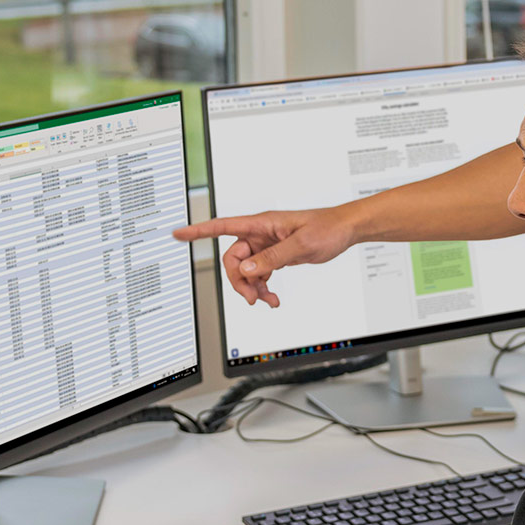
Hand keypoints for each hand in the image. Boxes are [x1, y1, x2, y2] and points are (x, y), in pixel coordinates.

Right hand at [173, 208, 357, 306]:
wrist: (345, 231)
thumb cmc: (327, 228)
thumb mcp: (300, 245)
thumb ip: (272, 258)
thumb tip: (247, 269)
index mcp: (262, 224)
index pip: (223, 226)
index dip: (199, 231)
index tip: (179, 234)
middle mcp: (261, 234)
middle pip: (234, 258)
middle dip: (239, 280)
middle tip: (252, 297)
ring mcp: (267, 245)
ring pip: (246, 270)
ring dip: (253, 287)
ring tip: (267, 301)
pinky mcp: (275, 256)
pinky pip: (260, 274)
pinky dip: (263, 287)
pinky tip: (272, 298)